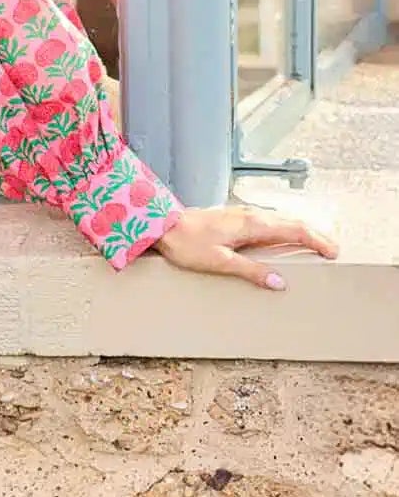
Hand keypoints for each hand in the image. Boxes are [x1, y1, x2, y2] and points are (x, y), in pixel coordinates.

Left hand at [154, 203, 338, 287]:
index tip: (333, 252)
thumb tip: (279, 282)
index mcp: (254, 225)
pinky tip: (282, 238)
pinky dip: (284, 229)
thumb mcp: (220, 262)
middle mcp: (252, 215)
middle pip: (293, 223)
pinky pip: (269, 221)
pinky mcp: (235, 217)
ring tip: (314, 244)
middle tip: (331, 250)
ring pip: (282, 220)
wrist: (163, 225)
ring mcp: (244, 214)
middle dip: (315, 236)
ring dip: (301, 231)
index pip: (296, 230)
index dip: (318, 241)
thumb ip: (251, 271)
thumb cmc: (187, 243)